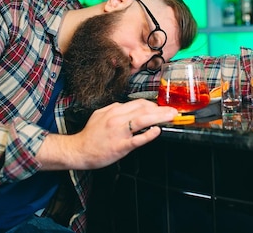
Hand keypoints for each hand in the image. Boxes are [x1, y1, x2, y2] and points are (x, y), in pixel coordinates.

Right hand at [37, 99, 176, 170]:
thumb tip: (131, 109)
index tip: (162, 108)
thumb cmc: (90, 135)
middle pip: (143, 109)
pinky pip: (137, 139)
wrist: (78, 150)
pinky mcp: (120, 146)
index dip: (153, 105)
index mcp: (113, 110)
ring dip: (159, 117)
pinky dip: (149, 134)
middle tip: (174, 111)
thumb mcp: (100, 115)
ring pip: (142, 120)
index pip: (138, 103)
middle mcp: (117, 118)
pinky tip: (157, 131)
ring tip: (171, 117)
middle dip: (161, 109)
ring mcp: (119, 132)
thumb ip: (115, 111)